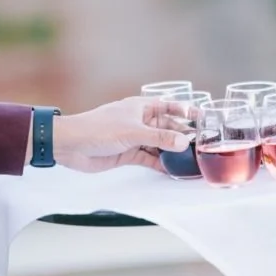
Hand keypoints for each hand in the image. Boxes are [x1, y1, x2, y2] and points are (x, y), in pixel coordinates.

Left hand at [53, 96, 192, 172]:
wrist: (71, 145)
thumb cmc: (98, 129)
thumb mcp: (132, 132)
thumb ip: (159, 138)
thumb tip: (184, 142)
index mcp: (140, 107)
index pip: (169, 105)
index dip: (186, 110)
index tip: (204, 118)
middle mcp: (139, 121)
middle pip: (167, 127)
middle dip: (183, 135)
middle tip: (204, 145)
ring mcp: (134, 138)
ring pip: (160, 144)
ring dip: (173, 152)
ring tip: (194, 161)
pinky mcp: (128, 153)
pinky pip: (150, 158)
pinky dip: (161, 164)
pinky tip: (174, 170)